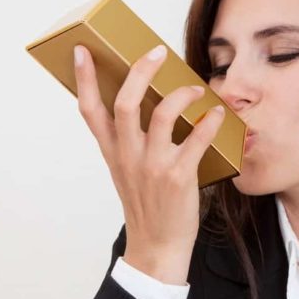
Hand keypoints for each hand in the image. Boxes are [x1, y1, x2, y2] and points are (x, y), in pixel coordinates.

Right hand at [74, 43, 224, 283]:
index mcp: (112, 152)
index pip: (89, 110)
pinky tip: (216, 114)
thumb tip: (143, 105)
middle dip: (140, 71)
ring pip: (160, 115)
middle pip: (125, 102)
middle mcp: (128, 156)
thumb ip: (128, 142)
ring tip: (195, 88)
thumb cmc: (147, 206)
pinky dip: (209, 122)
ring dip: (181, 94)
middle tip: (156, 52)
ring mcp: (152, 166)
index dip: (84, 78)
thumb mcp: (126, 172)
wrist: (157, 247)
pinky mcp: (178, 177)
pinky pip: (196, 140)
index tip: (83, 51)